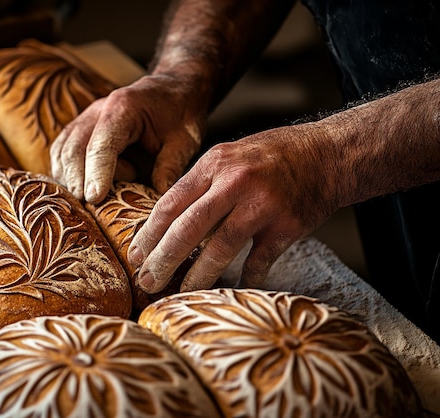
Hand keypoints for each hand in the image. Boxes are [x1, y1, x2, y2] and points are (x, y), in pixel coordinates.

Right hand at [50, 74, 205, 203]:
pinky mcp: (78, 131)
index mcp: (124, 108)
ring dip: (71, 180)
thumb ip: (170, 167)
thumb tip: (158, 201)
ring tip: (93, 200)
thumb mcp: (185, 140)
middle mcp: (97, 111)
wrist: (170, 92)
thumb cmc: (179, 116)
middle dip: (77, 181)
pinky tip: (83, 191)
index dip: (96, 173)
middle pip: (73, 148)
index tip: (94, 199)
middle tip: (89, 209)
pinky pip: (62, 154)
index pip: (101, 144)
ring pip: (62, 152)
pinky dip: (67, 176)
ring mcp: (85, 120)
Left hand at [127, 124, 339, 291]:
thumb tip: (167, 222)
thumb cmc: (272, 157)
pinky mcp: (287, 226)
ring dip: (198, 275)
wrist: (328, 154)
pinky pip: (260, 259)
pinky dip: (247, 276)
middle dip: (164, 258)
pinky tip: (235, 287)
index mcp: (215, 164)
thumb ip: (201, 184)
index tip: (135, 254)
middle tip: (147, 280)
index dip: (149, 232)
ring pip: (221, 247)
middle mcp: (236, 182)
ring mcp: (263, 205)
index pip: (171, 202)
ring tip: (182, 291)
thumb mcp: (229, 156)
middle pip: (189, 227)